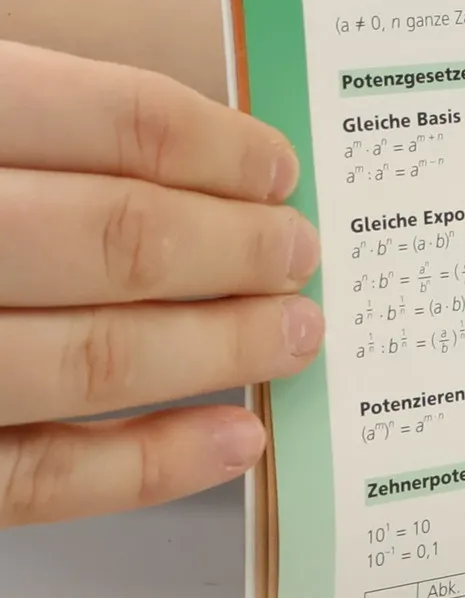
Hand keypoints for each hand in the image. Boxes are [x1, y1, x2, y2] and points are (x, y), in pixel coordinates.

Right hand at [0, 41, 325, 526]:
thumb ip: (22, 118)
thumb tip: (186, 154)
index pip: (107, 119)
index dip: (216, 146)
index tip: (278, 166)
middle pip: (118, 241)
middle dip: (239, 253)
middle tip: (303, 255)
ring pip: (90, 361)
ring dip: (220, 353)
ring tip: (294, 337)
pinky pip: (32, 479)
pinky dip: (148, 470)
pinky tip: (232, 442)